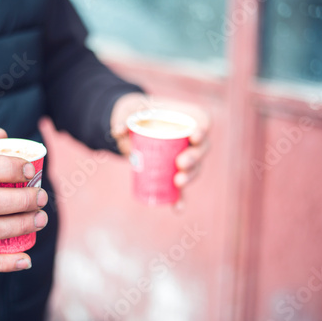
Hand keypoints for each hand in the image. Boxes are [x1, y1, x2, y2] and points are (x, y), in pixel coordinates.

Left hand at [110, 93, 209, 208]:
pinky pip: (182, 188)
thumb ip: (123, 118)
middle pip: (202, 148)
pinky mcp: (175, 174)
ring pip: (195, 168)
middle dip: (195, 157)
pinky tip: (177, 208)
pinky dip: (180, 199)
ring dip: (190, 177)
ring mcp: (185, 157)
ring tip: (178, 182)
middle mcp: (190, 138)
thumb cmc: (137, 116)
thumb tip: (118, 131)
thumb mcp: (128, 112)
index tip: (193, 136)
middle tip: (180, 163)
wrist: (133, 129)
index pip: (203, 120)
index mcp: (185, 117)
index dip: (202, 129)